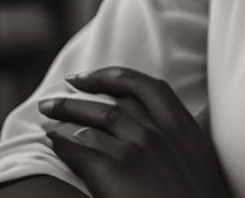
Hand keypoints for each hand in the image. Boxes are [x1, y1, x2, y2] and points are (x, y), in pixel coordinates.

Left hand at [38, 66, 230, 197]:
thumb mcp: (197, 161)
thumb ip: (180, 140)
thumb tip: (163, 133)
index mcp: (182, 125)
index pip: (145, 86)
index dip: (114, 76)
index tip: (90, 75)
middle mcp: (157, 130)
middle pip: (113, 101)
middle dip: (81, 95)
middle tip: (56, 97)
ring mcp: (135, 148)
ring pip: (93, 119)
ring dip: (66, 114)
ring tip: (47, 115)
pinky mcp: (114, 169)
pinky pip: (80, 146)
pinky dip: (63, 140)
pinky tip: (53, 140)